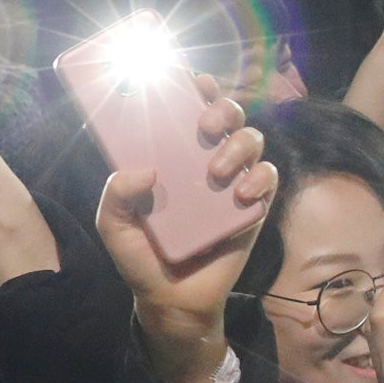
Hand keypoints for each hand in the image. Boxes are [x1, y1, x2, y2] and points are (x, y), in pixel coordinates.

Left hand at [93, 72, 275, 382]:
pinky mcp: (253, 208)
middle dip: (221, 108)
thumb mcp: (115, 228)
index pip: (187, 109)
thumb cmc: (142, 258)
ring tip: (217, 172)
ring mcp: (232, 182)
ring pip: (251, 140)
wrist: (172, 302)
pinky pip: (268, 178)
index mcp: (172, 156)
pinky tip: (242, 194)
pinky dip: (261, 178)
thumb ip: (115, 197)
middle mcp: (204, 162)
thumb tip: (143, 171)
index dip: (195, 87)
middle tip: (205, 126)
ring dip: (238, 145)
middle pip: (227, 115)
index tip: (191, 80)